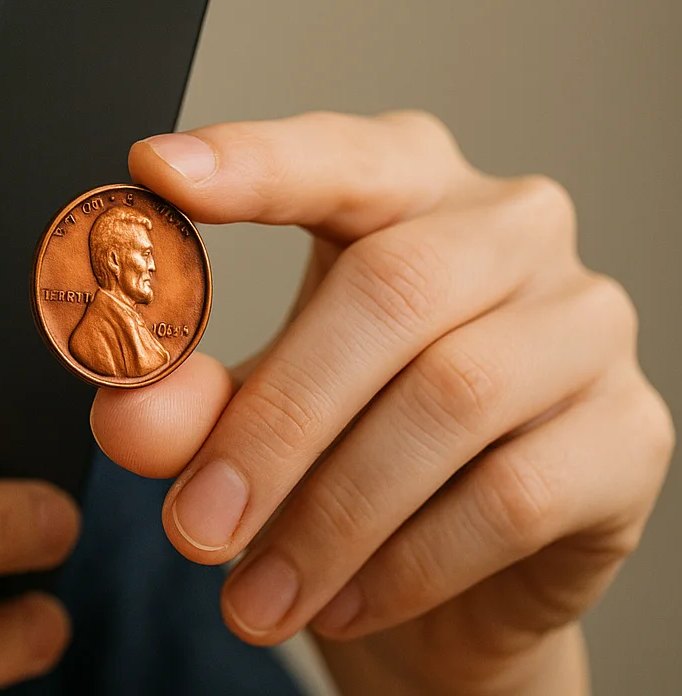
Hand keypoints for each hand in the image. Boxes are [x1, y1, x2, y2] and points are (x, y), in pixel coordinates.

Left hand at [90, 112, 673, 694]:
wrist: (451, 578)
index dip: (250, 162)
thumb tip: (127, 410)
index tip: (157, 171)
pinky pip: (511, 497)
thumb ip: (181, 403)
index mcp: (403, 183)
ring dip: (330, 517)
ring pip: (450, 401)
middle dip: (276, 420)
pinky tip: (341, 601)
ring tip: (253, 596)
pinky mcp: (628, 433)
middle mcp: (509, 228)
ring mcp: (583, 323)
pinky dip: (406, 563)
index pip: (333, 154)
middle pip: (392, 291)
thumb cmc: (337, 446)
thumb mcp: (238, 411)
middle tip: (194, 524)